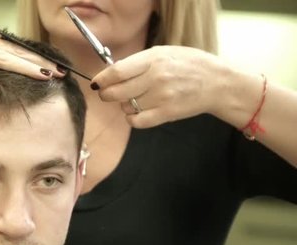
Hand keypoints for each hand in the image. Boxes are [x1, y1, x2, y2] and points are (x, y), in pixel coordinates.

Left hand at [91, 45, 223, 127]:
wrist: (217, 83)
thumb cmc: (189, 65)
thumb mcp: (165, 53)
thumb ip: (139, 62)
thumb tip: (112, 72)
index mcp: (154, 59)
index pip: (117, 72)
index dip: (102, 80)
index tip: (97, 83)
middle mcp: (156, 78)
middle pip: (116, 92)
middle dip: (106, 94)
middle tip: (107, 94)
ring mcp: (161, 97)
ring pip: (126, 107)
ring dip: (124, 105)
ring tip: (135, 99)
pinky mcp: (166, 113)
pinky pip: (137, 122)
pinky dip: (132, 119)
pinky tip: (137, 112)